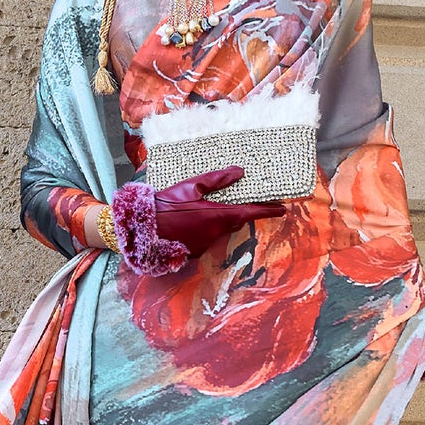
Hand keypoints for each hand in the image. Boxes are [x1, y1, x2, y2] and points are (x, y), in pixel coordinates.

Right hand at [153, 167, 284, 257]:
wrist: (142, 229)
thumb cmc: (165, 205)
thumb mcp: (191, 186)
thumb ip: (217, 180)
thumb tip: (239, 172)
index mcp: (218, 215)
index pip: (251, 213)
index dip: (268, 210)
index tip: (282, 208)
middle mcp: (216, 233)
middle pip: (235, 222)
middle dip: (238, 212)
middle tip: (238, 200)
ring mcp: (206, 245)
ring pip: (219, 230)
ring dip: (217, 220)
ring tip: (201, 208)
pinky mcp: (195, 252)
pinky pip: (206, 238)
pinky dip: (203, 229)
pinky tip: (189, 220)